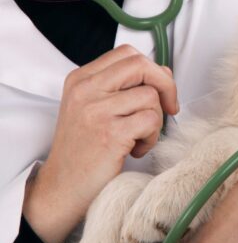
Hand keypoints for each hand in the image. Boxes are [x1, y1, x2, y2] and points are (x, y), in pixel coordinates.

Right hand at [24, 45, 178, 242]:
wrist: (62, 188)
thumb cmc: (85, 151)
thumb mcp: (95, 110)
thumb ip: (124, 88)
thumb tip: (164, 71)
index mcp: (81, 79)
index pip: (128, 54)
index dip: (153, 69)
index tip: (160, 92)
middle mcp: (86, 90)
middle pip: (141, 65)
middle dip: (166, 86)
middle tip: (169, 109)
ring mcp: (96, 110)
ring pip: (151, 96)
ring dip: (156, 121)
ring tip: (139, 139)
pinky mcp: (110, 133)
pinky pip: (151, 121)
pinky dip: (152, 138)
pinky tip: (136, 150)